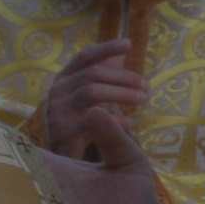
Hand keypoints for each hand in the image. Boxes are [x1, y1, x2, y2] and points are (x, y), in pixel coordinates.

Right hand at [30, 40, 145, 171]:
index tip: (128, 43)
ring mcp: (58, 111)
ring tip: (143, 99)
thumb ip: (105, 74)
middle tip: (146, 86)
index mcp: (65, 79)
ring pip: (92, 92)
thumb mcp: (92, 96)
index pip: (85, 57)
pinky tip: (130, 123)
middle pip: (93, 74)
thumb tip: (123, 50)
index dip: (106, 48)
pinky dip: (115, 120)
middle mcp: (58, 91)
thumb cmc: (79, 122)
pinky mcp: (63, 132)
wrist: (59, 160)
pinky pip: (93, 120)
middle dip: (124, 77)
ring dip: (122, 94)